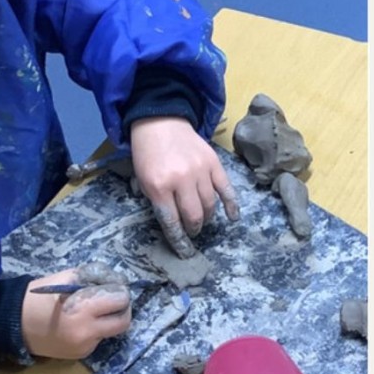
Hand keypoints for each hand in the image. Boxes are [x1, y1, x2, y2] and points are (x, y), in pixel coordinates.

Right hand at [21, 263, 131, 359]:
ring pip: (112, 331)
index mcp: (84, 310)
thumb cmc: (41, 295)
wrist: (14, 324)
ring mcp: (84, 347)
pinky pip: (98, 339)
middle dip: (121, 308)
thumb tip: (120, 282)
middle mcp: (87, 333)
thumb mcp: (69, 277)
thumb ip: (97, 277)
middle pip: (124, 321)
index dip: (118, 290)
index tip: (109, 287)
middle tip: (110, 300)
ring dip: (109, 319)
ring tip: (92, 311)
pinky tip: (79, 323)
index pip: (121, 300)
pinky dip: (95, 330)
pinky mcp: (79, 355)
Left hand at [130, 116, 237, 257]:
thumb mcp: (141, 178)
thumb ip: (155, 200)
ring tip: (203, 220)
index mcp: (159, 186)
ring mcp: (200, 171)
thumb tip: (172, 221)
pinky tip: (232, 217)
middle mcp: (181, 181)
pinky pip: (226, 189)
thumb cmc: (147, 153)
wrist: (161, 122)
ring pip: (210, 205)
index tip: (184, 251)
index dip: (179, 240)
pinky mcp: (214, 164)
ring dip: (207, 218)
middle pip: (194, 216)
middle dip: (194, 229)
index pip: (172, 221)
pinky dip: (231, 205)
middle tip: (192, 232)